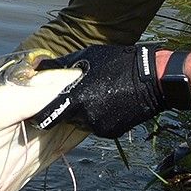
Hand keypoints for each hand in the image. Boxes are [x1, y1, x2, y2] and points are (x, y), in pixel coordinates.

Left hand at [32, 44, 166, 137]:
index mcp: (77, 98)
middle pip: (67, 118)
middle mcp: (87, 116)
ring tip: (98, 95)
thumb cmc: (118, 63)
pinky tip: (110, 103)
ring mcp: (100, 126)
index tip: (38, 112)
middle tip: (78, 94)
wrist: (153, 79)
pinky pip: (98, 126)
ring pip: (82, 122)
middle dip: (68, 109)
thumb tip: (37, 66)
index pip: (48, 116)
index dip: (41, 115)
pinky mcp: (112, 132)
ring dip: (84, 113)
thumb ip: (61, 66)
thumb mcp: (87, 58)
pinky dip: (99, 118)